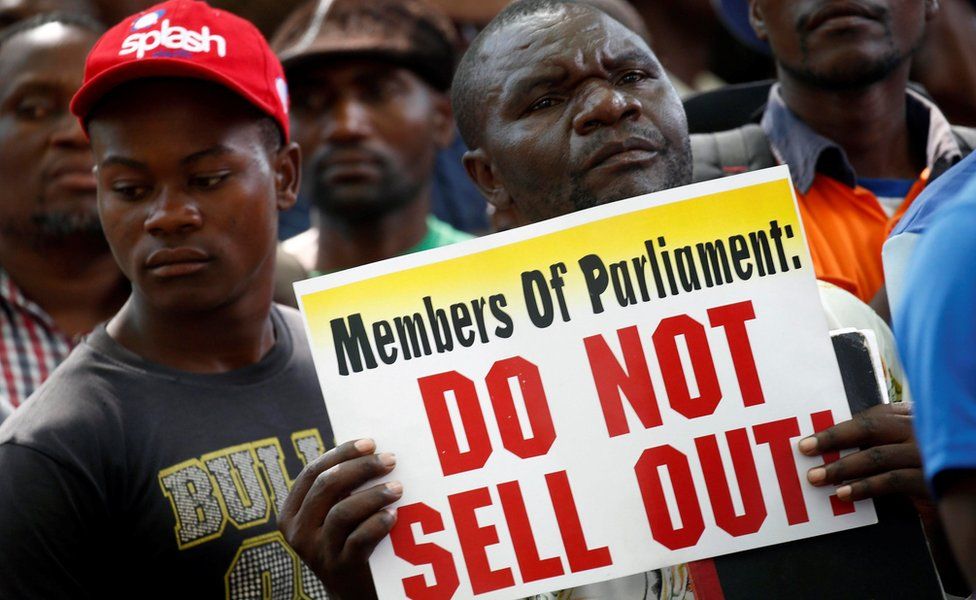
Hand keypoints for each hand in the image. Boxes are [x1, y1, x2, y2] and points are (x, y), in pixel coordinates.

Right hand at [278, 438, 401, 599]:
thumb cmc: (349, 539)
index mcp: (293, 511)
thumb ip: (341, 487)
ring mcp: (317, 551)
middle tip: (390, 460)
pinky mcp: (340, 568)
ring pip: (342, 512)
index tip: (370, 442)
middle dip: (361, 468)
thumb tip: (371, 448)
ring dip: (373, 495)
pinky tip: (394, 515)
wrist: (352, 591)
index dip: (341, 453)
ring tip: (398, 488)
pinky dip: (378, 523)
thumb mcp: (334, 513)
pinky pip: (358, 540)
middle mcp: (298, 531)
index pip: (313, 472)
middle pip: (326, 486)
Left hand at [798, 402, 927, 501]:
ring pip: (878, 455)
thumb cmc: (917, 481)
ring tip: (815, 477)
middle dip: (833, 439)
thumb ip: (872, 448)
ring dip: (842, 467)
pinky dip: (864, 486)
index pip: (870, 417)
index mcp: (912, 418)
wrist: (958, 509)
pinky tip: (843, 494)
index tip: (807, 441)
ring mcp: (929, 454)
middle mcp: (922, 431)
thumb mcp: (896, 458)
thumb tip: (824, 452)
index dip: (837, 428)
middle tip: (804, 450)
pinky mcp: (932, 480)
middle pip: (872, 427)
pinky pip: (892, 480)